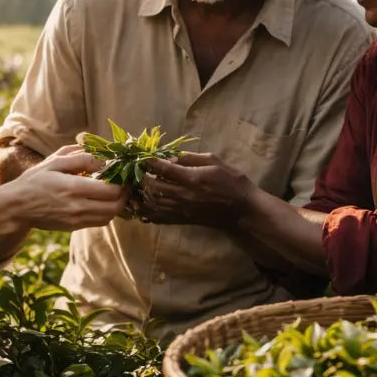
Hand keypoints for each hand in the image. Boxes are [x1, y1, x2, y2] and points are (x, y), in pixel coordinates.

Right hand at [8, 146, 128, 230]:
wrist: (16, 208)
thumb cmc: (34, 181)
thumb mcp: (55, 162)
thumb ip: (81, 158)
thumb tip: (103, 158)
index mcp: (74, 188)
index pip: (112, 190)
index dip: (123, 181)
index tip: (122, 170)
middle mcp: (78, 208)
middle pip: (116, 206)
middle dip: (125, 193)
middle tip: (124, 181)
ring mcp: (77, 220)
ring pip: (110, 216)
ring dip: (118, 203)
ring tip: (115, 189)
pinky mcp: (74, 227)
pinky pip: (100, 221)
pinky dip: (107, 211)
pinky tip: (103, 199)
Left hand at [137, 151, 256, 226]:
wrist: (241, 210)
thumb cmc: (230, 181)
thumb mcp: (214, 161)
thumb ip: (190, 158)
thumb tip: (170, 156)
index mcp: (192, 179)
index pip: (163, 169)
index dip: (148, 162)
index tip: (141, 156)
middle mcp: (183, 195)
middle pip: (152, 187)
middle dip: (140, 178)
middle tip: (135, 170)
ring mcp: (180, 210)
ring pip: (151, 204)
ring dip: (140, 194)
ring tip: (135, 185)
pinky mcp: (180, 220)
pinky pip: (156, 217)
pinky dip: (145, 211)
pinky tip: (140, 203)